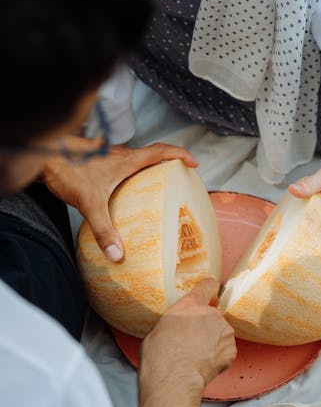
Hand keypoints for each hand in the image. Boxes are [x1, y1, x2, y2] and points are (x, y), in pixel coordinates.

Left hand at [42, 137, 197, 261]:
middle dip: (169, 163)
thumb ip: (105, 229)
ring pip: (135, 160)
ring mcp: (107, 159)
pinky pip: (121, 168)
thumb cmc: (66, 170)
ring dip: (150, 169)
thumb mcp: (89, 202)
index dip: (180, 155)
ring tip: (157, 187)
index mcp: (126, 161)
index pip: (161, 151)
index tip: (194, 163)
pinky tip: (125, 194)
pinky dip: (131, 176)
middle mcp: (119, 157)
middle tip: (179, 177)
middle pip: (151, 154)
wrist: (41, 156)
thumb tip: (119, 255)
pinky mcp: (95, 164)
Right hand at [139, 278, 236, 398]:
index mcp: (191, 305)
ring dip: (213, 341)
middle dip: (206, 325)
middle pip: (213, 314)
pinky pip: (226, 350)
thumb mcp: (159, 328)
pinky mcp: (232, 350)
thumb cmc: (159, 355)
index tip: (209, 294)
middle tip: (192, 341)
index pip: (208, 284)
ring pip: (221, 333)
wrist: (174, 378)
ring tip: (197, 356)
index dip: (209, 289)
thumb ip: (175, 321)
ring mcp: (224, 332)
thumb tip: (176, 328)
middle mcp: (212, 314)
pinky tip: (204, 364)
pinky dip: (219, 357)